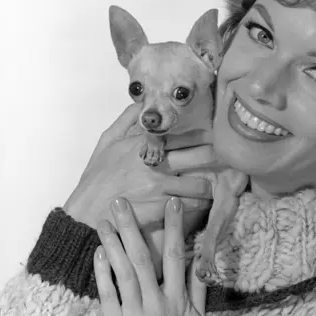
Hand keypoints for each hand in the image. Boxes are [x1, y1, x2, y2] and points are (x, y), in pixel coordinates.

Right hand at [64, 105, 216, 275]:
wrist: (85, 213)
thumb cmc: (96, 179)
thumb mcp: (106, 143)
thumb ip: (124, 120)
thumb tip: (138, 102)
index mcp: (143, 144)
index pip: (182, 133)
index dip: (205, 133)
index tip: (218, 132)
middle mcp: (155, 162)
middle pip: (201, 155)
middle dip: (218, 156)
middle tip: (230, 158)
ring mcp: (160, 186)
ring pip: (201, 184)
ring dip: (210, 186)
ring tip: (214, 186)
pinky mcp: (161, 207)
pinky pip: (192, 205)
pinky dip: (200, 205)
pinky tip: (201, 204)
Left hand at [94, 196, 206, 315]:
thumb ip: (199, 289)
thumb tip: (202, 260)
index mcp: (179, 300)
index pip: (178, 256)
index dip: (174, 227)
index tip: (171, 202)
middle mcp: (158, 304)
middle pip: (144, 258)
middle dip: (132, 227)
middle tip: (121, 202)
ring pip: (125, 274)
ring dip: (113, 245)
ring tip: (104, 222)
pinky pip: (108, 297)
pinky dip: (103, 275)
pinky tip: (98, 255)